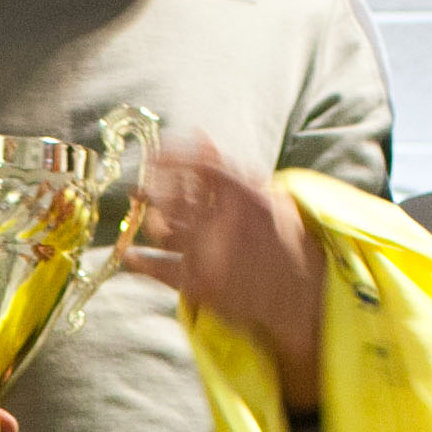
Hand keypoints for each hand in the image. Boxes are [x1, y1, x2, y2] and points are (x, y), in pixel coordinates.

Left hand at [126, 138, 321, 393]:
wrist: (301, 295)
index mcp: (247, 200)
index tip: (153, 155)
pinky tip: (130, 255)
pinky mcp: (201, 285)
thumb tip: (201, 136)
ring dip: (146, 217)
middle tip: (137, 185)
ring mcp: (212, 255)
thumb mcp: (269, 198)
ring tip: (140, 210)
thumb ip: (232, 168)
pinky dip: (140, 261)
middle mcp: (227, 224)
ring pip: (164, 229)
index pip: (201, 168)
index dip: (172, 158)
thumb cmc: (286, 243)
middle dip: (151, 188)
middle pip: (175, 197)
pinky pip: (160, 269)